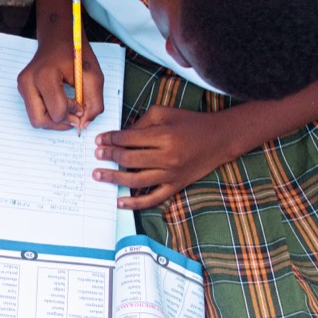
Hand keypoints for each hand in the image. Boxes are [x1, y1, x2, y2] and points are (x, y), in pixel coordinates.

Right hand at [17, 37, 104, 131]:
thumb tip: (84, 124)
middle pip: (40, 121)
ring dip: (54, 120)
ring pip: (35, 119)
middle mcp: (27, 82)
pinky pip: (34, 111)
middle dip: (60, 123)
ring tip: (68, 109)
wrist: (57, 37)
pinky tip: (59, 103)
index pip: (57, 112)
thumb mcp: (93, 76)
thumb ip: (94, 103)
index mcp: (44, 76)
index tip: (82, 105)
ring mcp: (22, 86)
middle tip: (74, 116)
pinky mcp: (22, 88)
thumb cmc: (75, 53)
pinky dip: (49, 113)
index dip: (74, 114)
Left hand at [93, 106, 238, 208]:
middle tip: (97, 155)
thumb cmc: (190, 123)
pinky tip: (119, 202)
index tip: (98, 141)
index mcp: (164, 136)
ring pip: (136, 180)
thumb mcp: (164, 113)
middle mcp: (168, 157)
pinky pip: (153, 198)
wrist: (220, 138)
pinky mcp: (177, 186)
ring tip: (98, 175)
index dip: (110, 140)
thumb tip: (118, 137)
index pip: (128, 139)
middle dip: (109, 157)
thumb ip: (140, 123)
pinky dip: (135, 203)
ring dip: (114, 178)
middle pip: (129, 160)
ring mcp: (172, 174)